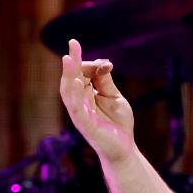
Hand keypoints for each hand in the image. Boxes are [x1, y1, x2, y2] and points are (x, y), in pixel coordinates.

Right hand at [59, 38, 135, 164]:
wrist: (124, 148)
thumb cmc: (118, 123)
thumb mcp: (114, 97)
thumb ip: (106, 81)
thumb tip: (102, 63)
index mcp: (85, 94)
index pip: (81, 73)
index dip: (87, 62)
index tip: (97, 57)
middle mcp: (79, 102)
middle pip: (71, 78)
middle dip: (72, 61)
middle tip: (72, 44)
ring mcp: (79, 113)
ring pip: (69, 91)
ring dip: (68, 75)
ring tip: (69, 59)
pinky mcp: (84, 124)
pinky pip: (77, 107)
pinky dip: (76, 94)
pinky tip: (77, 82)